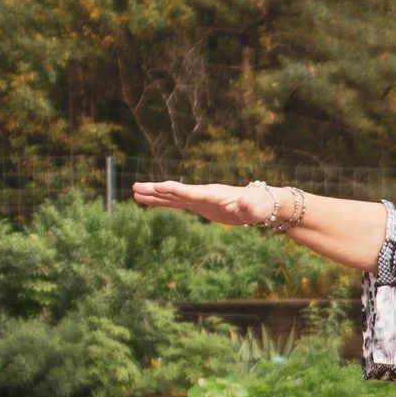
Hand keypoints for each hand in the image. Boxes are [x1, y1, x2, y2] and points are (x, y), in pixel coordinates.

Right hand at [131, 179, 270, 227]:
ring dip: (154, 196)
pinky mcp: (200, 205)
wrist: (260, 204)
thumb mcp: (255, 208)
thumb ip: (248, 207)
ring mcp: (199, 199)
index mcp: (212, 194)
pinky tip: (150, 202)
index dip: (173, 190)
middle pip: (174, 191)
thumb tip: (245, 204)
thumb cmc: (259, 206)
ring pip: (172, 197)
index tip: (156, 187)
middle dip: (155, 190)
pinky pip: (177, 203)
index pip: (188, 192)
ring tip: (134, 194)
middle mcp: (202, 194)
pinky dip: (163, 202)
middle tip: (135, 187)